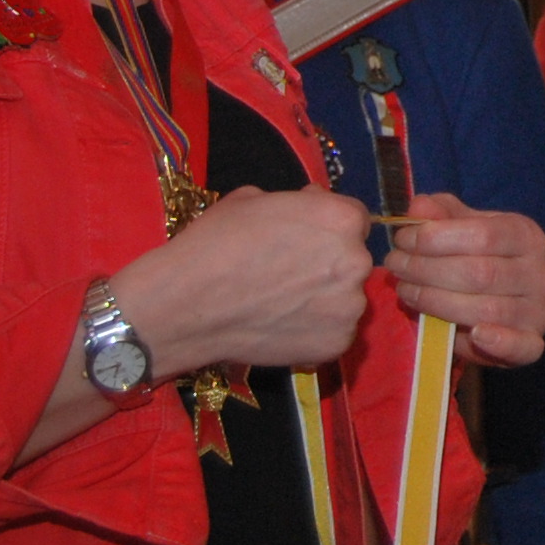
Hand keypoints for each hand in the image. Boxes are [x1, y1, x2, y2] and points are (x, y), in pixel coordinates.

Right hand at [112, 186, 371, 376]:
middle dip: (328, 263)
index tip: (304, 238)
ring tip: (282, 304)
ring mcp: (349, 308)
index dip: (327, 227)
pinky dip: (314, 330)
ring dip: (324, 298)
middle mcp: (356, 262)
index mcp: (342, 219)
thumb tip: (309, 207)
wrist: (187, 304)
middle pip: (353, 259)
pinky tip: (282, 326)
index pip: (354, 219)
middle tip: (289, 274)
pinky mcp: (336, 344)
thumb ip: (297, 204)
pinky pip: (334, 332)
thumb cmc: (216, 243)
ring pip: (345, 298)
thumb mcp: (256, 200)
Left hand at [387, 192, 544, 366]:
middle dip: (427, 269)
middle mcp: (539, 273)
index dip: (436, 238)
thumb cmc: (479, 257)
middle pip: (480, 273)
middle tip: (395, 266)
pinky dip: (498, 343)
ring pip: (486, 310)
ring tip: (406, 291)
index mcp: (526, 236)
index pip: (483, 234)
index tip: (403, 240)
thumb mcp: (463, 228)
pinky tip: (473, 334)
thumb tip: (419, 208)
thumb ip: (441, 214)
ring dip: (437, 303)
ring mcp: (539, 311)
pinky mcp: (533, 343)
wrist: (505, 300)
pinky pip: (523, 347)